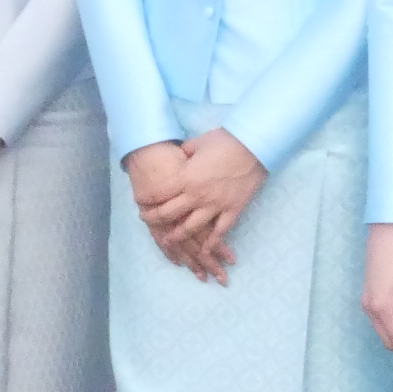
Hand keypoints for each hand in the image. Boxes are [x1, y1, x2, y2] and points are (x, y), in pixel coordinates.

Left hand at [127, 130, 265, 281]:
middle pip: (168, 214)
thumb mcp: (197, 143)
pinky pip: (220, 232)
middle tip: (146, 220)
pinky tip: (204, 250)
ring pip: (190, 228)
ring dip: (176, 236)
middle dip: (153, 218)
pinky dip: (211, 243)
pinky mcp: (232, 210)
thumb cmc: (224, 141)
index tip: (139, 202)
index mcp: (185, 178)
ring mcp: (215, 205)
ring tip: (168, 240)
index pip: (158, 194)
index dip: (146, 199)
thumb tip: (180, 155)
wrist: (253, 146)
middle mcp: (196, 196)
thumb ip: (185, 152)